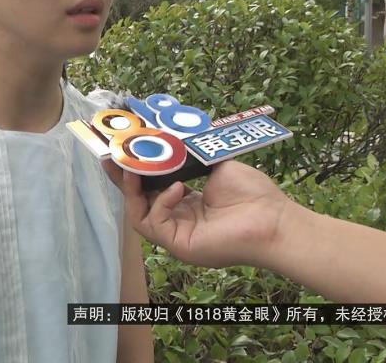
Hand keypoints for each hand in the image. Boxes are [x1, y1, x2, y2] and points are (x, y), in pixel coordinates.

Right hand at [102, 159, 301, 268]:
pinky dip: (161, 202)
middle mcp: (179, 221)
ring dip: (133, 191)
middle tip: (111, 157)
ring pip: (138, 215)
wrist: (274, 221)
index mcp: (187, 204)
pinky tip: (177, 188)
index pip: (152, 188)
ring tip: (133, 169)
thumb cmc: (253, 196)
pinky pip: (155, 223)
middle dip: (122, 179)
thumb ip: (189, 158)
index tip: (123, 150)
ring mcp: (178, 235)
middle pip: (138, 202)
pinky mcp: (179, 245)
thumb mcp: (215, 166)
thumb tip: (167, 140)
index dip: (136, 170)